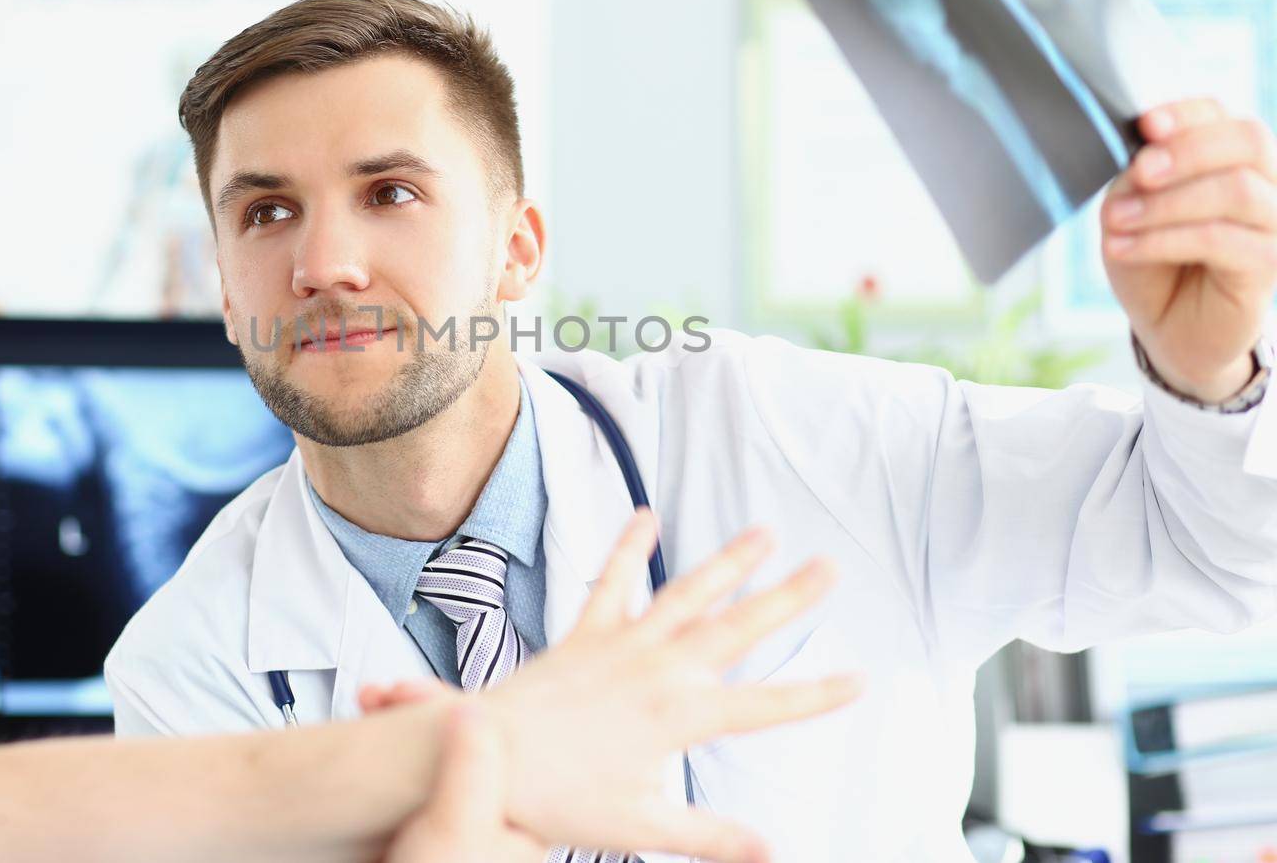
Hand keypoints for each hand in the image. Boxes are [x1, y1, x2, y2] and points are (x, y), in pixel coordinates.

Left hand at [363, 511, 859, 861]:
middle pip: (738, 629)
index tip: (861, 679)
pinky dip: (628, 547)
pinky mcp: (585, 633)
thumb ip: (711, 838)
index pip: (764, 706)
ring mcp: (621, 644)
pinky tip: (645, 516)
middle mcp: (657, 669)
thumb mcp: (642, 827)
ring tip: (762, 532)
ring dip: (727, 562)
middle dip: (788, 598)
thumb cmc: (556, 798)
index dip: (815, 696)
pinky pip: (610, 582)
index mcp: (678, 717)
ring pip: (686, 593)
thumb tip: (770, 853)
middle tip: (829, 566)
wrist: (484, 756)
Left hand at [1102, 98, 1276, 400]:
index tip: (1145, 126)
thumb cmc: (1152, 261)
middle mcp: (1267, 181)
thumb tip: (1147, 152)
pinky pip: (1220, 238)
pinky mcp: (1269, 262)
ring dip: (1166, 203)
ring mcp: (1274, 221)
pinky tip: (1123, 246)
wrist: (1168, 326)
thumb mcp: (1131, 209)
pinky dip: (1163, 239)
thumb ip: (1141, 177)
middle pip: (1247, 139)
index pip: (1221, 115)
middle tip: (1139, 174)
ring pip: (1235, 189)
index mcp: (1232, 156)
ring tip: (1117, 222)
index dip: (1185, 114)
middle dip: (1185, 152)